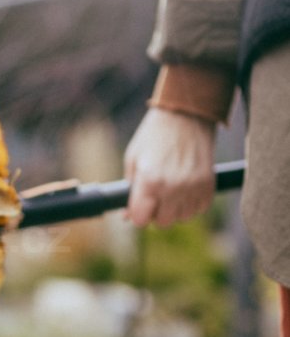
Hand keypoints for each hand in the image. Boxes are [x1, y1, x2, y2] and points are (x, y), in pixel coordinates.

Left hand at [124, 108, 216, 226]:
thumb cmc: (154, 136)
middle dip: (156, 212)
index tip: (139, 206)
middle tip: (155, 194)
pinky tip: (184, 186)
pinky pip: (199, 208)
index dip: (137, 214)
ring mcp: (193, 187)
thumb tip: (127, 216)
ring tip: (170, 188)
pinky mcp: (209, 184)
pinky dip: (191, 202)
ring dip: (174, 208)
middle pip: (162, 222)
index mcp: (150, 181)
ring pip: (182, 217)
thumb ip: (129, 190)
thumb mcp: (133, 159)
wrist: (186, 115)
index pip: (141, 219)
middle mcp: (173, 187)